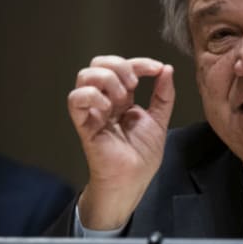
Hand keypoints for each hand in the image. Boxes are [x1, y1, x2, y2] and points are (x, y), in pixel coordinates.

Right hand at [67, 55, 174, 229]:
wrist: (133, 181)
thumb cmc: (141, 157)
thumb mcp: (159, 120)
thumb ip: (163, 95)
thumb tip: (166, 69)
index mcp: (122, 99)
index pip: (124, 67)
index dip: (140, 62)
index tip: (157, 69)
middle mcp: (105, 101)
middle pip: (98, 64)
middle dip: (119, 66)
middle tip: (134, 84)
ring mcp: (93, 111)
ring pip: (85, 76)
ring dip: (107, 80)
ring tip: (121, 99)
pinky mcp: (84, 124)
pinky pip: (76, 99)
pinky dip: (92, 96)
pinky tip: (107, 109)